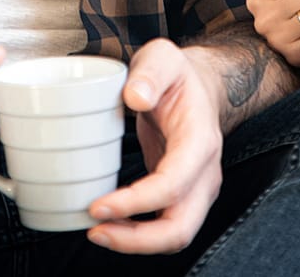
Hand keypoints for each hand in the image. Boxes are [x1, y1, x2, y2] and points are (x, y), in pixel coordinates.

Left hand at [86, 39, 222, 253]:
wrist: (198, 86)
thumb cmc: (177, 75)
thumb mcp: (163, 57)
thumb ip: (151, 71)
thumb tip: (135, 95)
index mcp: (199, 141)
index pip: (173, 185)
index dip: (136, 203)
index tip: (98, 205)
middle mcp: (204, 172)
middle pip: (180, 228)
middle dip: (137, 240)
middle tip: (95, 230)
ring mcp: (196, 188)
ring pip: (174, 235)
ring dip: (135, 242)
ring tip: (97, 231)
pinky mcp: (181, 196)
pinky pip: (163, 227)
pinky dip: (136, 234)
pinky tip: (108, 223)